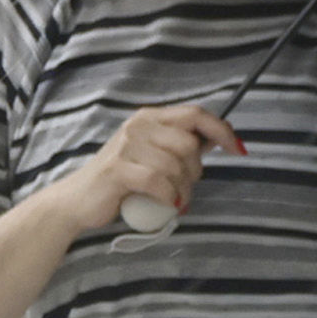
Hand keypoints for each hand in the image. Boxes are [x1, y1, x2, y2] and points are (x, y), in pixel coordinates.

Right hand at [54, 104, 244, 237]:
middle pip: (188, 144)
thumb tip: (220, 135)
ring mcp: (126, 146)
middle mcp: (138, 126)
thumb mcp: (154, 155)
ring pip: (175, 165)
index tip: (238, 149)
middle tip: (185, 186)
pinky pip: (158, 182)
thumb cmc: (122, 179)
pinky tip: (168, 203)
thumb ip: (182, 145)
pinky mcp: (117, 169)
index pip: (195, 114)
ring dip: (183, 188)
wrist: (79, 201)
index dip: (221, 131)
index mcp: (150, 118)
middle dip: (195, 170)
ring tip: (175, 198)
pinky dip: (170, 197)